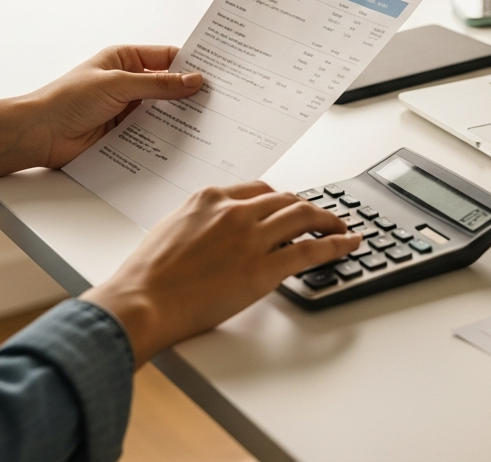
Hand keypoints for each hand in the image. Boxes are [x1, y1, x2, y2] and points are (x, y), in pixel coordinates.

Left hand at [0, 45, 201, 182]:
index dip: (192, 63)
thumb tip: (193, 80)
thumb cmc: (67, 99)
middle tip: (221, 99)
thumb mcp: (117, 84)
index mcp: (125, 59)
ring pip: (163, 110)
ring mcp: (127, 108)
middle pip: (169, 85)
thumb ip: (158, 85)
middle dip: (190, 92)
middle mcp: (128, 81)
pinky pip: (152, 132)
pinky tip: (185, 141)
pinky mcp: (124, 132)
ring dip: (180, 116)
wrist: (39, 134)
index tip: (218, 71)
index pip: (167, 57)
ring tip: (210, 121)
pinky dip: (166, 136)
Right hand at [81, 182, 361, 366]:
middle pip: (285, 200)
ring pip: (304, 216)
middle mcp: (235, 211)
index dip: (280, 200)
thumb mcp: (171, 231)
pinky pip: (312, 249)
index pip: (258, 190)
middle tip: (321, 218)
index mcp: (210, 198)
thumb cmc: (147, 276)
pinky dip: (336, 243)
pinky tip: (348, 244)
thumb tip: (214, 234)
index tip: (288, 207)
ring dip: (328, 220)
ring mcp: (252, 238)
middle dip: (307, 208)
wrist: (141, 301)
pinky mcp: (264, 268)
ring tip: (341, 228)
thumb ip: (199, 224)